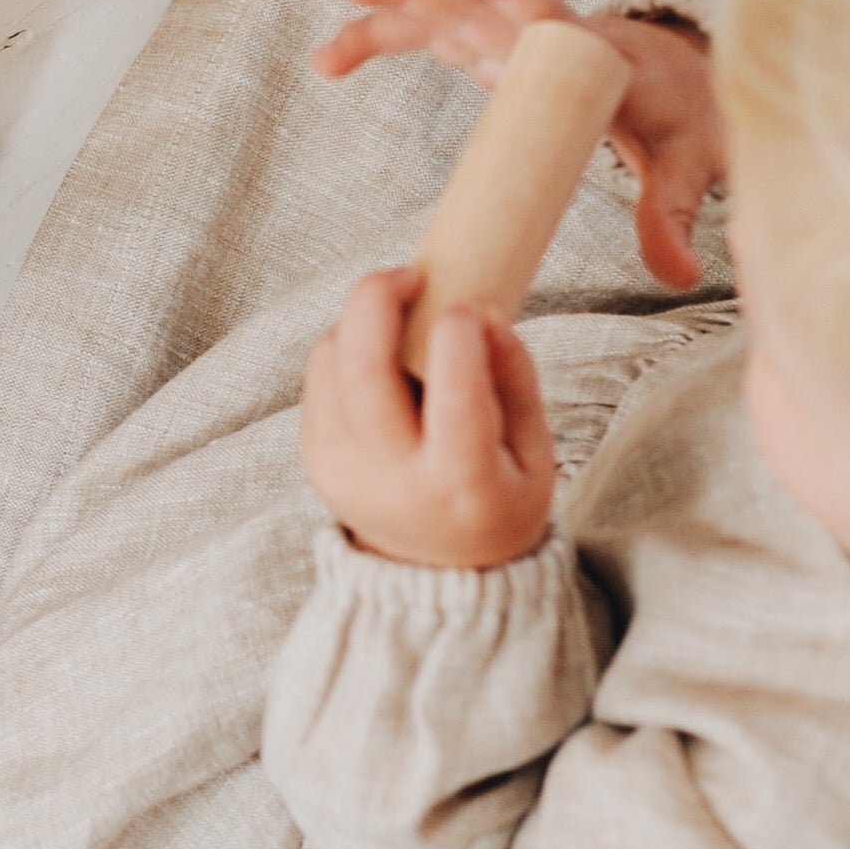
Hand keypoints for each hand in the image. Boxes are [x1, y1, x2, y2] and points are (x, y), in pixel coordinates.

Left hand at [303, 269, 556, 568]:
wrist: (436, 574)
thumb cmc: (498, 500)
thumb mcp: (534, 455)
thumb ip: (516, 382)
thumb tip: (484, 313)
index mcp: (460, 484)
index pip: (453, 398)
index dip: (456, 338)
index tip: (465, 305)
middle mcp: (390, 477)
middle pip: (362, 369)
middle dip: (377, 301)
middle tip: (409, 275)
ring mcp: (341, 469)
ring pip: (331, 364)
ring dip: (360, 321)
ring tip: (401, 317)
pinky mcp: (315, 457)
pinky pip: (320, 378)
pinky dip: (346, 349)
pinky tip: (381, 355)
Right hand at [312, 0, 724, 288]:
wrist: (678, 85)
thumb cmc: (684, 116)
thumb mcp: (689, 163)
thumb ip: (674, 213)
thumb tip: (678, 276)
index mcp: (585, 48)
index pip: (543, 9)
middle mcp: (535, 32)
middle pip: (467, 1)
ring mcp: (504, 37)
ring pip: (434, 14)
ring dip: (379, 20)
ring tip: (323, 56)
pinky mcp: (484, 49)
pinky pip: (426, 34)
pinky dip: (382, 39)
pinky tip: (333, 62)